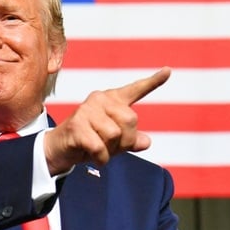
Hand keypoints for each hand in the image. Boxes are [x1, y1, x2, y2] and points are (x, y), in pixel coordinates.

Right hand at [44, 67, 170, 174]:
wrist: (60, 149)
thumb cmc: (89, 142)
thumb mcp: (114, 142)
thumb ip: (131, 140)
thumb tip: (146, 142)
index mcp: (112, 100)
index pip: (135, 90)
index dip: (153, 82)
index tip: (168, 71)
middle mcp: (100, 99)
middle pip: (130, 120)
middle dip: (125, 140)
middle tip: (111, 147)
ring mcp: (87, 110)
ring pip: (115, 134)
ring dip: (110, 151)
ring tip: (98, 150)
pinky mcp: (77, 124)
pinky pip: (100, 147)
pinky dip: (101, 158)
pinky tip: (93, 156)